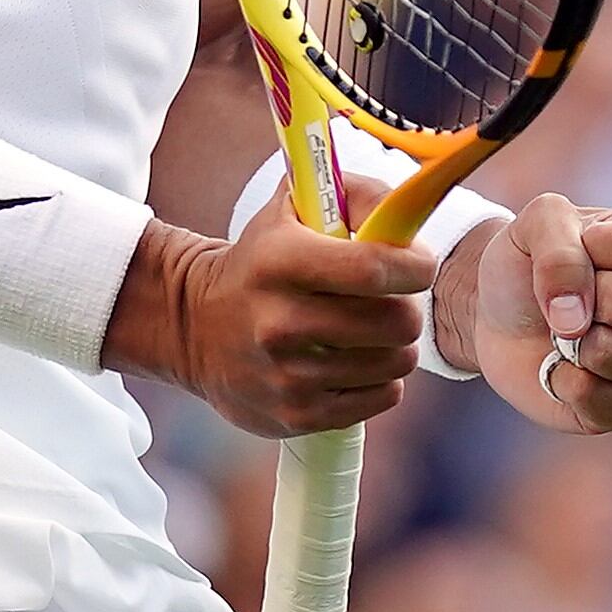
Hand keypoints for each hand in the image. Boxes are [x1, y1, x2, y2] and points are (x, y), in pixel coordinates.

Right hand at [106, 216, 434, 436]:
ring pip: (397, 361)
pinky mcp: (297, 415)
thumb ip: (355, 196)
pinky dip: (382, 378)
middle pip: (396, 321)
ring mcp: (288, 376)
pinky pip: (384, 396)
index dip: (415, 266)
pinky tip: (356, 361)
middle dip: (407, 305)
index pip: (373, 268)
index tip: (418, 264)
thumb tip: (408, 214)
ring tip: (370, 330)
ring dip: (397, 344)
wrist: (193, 326)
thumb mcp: (291, 210)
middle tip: (391, 299)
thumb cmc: (261, 261)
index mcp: (279, 262)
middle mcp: (279, 322)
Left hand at [453, 194, 611, 434]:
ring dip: (567, 342)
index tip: (581, 247)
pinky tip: (567, 368)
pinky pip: (595, 400)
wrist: (500, 318)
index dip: (590, 246)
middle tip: (571, 299)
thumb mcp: (537, 222)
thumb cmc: (532, 263)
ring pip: (609, 354)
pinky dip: (561, 381)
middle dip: (575, 298)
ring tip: (569, 334)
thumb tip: (576, 319)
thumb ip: (558, 248)